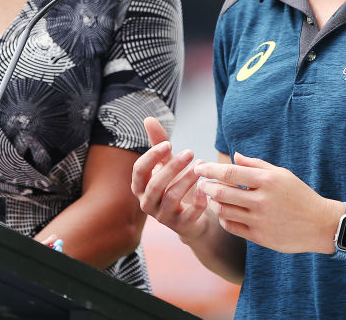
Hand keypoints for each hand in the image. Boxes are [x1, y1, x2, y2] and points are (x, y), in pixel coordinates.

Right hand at [131, 117, 209, 240]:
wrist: (192, 216)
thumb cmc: (175, 185)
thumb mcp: (167, 164)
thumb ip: (159, 143)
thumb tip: (148, 118)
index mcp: (140, 187)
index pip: (139, 171)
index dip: (151, 157)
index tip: (168, 144)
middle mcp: (147, 203)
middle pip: (155, 185)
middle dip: (173, 167)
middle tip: (190, 152)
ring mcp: (162, 217)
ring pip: (171, 198)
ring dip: (187, 180)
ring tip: (200, 167)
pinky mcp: (180, 226)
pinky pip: (188, 216)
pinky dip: (198, 202)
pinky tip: (206, 188)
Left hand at [194, 152, 336, 253]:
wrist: (320, 224)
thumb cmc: (299, 195)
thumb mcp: (281, 174)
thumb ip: (256, 164)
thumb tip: (234, 156)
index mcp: (267, 180)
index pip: (229, 172)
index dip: (210, 169)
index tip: (199, 167)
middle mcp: (262, 200)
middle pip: (221, 192)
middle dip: (205, 186)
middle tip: (200, 183)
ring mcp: (260, 220)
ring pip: (223, 211)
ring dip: (212, 203)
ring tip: (210, 197)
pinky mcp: (260, 237)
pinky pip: (232, 227)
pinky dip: (223, 219)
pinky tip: (224, 212)